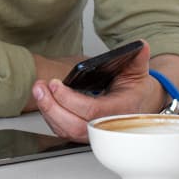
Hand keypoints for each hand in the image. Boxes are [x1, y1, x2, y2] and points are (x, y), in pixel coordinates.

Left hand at [32, 40, 159, 141]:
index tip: (55, 84)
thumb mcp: (138, 73)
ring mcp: (94, 132)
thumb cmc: (136, 90)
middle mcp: (106, 126)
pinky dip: (50, 116)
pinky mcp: (84, 133)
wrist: (139, 106)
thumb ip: (138, 59)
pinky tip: (44, 100)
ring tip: (38, 90)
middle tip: (39, 87)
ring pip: (66, 131)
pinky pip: (63, 130)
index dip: (70, 100)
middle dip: (52, 107)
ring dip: (47, 111)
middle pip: (74, 126)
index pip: (92, 111)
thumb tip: (140, 45)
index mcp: (120, 110)